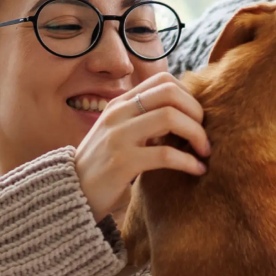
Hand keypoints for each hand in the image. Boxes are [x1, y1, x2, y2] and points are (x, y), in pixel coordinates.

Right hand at [74, 73, 209, 221]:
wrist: (71, 195)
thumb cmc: (103, 167)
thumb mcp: (119, 135)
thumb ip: (144, 121)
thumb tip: (184, 115)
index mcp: (120, 104)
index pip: (163, 81)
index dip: (188, 96)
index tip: (196, 119)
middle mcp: (118, 114)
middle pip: (170, 93)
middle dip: (197, 113)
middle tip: (204, 135)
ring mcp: (118, 137)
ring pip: (171, 118)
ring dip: (197, 135)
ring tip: (204, 152)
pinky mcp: (122, 163)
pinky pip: (166, 155)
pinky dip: (189, 162)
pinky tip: (197, 170)